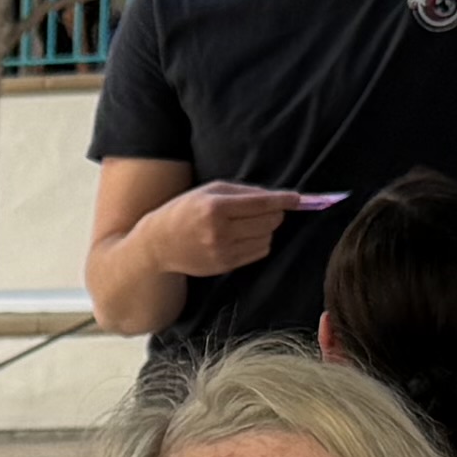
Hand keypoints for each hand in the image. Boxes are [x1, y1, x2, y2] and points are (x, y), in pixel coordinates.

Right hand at [145, 180, 310, 280]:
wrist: (159, 244)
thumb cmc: (185, 210)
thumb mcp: (209, 191)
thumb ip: (244, 192)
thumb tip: (277, 197)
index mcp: (215, 208)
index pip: (261, 203)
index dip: (283, 200)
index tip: (297, 198)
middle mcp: (219, 231)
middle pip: (269, 222)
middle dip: (275, 213)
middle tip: (269, 208)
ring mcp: (222, 251)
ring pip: (267, 238)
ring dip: (266, 229)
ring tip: (249, 223)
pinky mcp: (225, 266)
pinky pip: (259, 252)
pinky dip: (259, 242)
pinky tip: (244, 236)